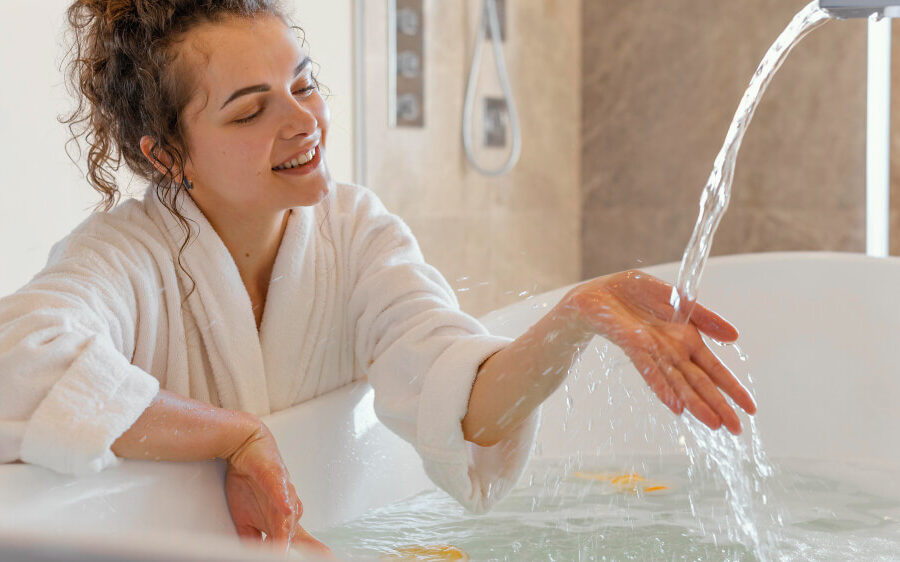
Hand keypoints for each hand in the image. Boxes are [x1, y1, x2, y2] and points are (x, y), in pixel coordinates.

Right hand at [224, 421, 332, 556]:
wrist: (245, 449)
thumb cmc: (249, 481)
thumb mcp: (244, 518)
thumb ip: (251, 538)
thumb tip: (252, 553)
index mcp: (282, 521)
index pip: (299, 544)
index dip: (310, 553)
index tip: (326, 559)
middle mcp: (288, 509)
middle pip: (296, 536)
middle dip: (307, 550)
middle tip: (323, 558)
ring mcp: (283, 493)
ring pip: (287, 518)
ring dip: (286, 534)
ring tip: (284, 548)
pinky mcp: (275, 477)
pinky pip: (280, 490)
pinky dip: (283, 501)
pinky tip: (286, 510)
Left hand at [559, 269, 756, 433]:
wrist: (597, 295)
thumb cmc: (634, 295)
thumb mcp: (678, 298)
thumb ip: (704, 317)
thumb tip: (735, 336)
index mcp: (687, 339)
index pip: (714, 369)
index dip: (732, 388)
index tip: (751, 409)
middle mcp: (673, 352)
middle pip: (700, 383)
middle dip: (719, 406)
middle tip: (737, 430)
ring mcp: (654, 353)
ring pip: (678, 383)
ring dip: (695, 404)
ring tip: (713, 424)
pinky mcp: (633, 347)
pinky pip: (650, 370)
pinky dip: (662, 388)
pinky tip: (675, 406)